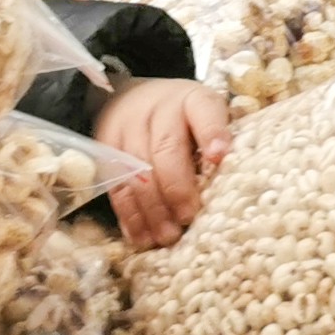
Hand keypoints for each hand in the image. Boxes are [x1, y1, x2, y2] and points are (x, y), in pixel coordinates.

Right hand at [95, 78, 230, 250]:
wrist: (137, 97)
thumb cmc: (184, 118)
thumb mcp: (207, 116)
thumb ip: (216, 142)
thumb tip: (229, 182)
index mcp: (192, 99)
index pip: (203, 110)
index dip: (212, 134)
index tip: (219, 158)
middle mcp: (159, 110)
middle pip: (165, 149)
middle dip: (177, 188)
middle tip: (187, 218)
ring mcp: (128, 128)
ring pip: (137, 171)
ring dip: (152, 210)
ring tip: (167, 237)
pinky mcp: (105, 148)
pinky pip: (116, 186)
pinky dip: (130, 215)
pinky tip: (142, 236)